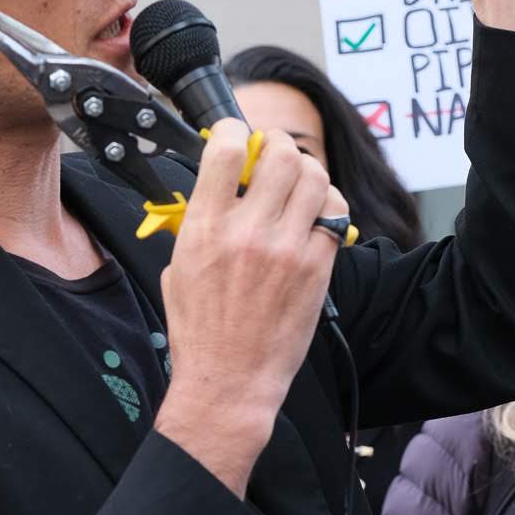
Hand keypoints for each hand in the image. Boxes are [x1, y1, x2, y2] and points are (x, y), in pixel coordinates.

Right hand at [155, 124, 346, 495]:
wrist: (230, 383)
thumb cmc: (200, 333)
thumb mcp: (179, 269)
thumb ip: (198, 224)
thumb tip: (219, 191)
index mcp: (204, 229)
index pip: (226, 151)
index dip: (234, 131)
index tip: (237, 136)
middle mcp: (247, 232)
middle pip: (280, 155)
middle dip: (278, 146)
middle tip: (273, 157)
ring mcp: (287, 249)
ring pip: (314, 177)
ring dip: (307, 171)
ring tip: (297, 183)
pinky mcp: (316, 269)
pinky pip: (336, 214)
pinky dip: (328, 204)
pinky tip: (315, 214)